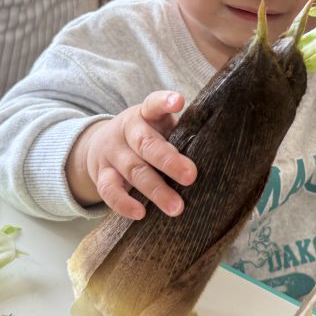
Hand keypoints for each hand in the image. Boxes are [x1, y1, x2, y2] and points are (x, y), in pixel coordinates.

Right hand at [66, 91, 196, 219]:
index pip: (153, 104)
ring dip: (155, 190)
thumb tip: (215, 154)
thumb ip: (179, 135)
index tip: (179, 102)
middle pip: (146, 144)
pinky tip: (140, 214)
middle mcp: (126, 131)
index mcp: (145, 114)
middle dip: (169, 161)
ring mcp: (112, 153)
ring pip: (133, 170)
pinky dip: (124, 203)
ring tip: (176, 207)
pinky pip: (109, 190)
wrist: (100, 144)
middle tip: (191, 176)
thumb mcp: (158, 127)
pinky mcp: (101, 174)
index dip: (165, 102)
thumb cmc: (145, 136)